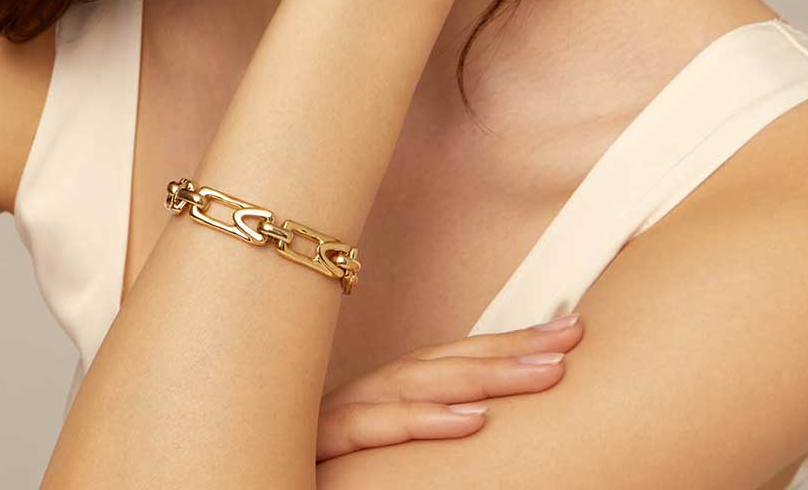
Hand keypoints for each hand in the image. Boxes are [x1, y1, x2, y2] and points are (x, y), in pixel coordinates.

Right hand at [316, 314, 583, 462]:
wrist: (235, 479)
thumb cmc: (308, 473)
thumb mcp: (378, 462)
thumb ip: (419, 434)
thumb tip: (484, 424)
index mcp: (374, 402)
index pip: (445, 364)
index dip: (504, 346)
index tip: (565, 332)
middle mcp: (354, 399)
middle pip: (437, 364)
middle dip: (508, 350)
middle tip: (572, 335)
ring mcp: (331, 418)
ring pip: (412, 386)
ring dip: (483, 376)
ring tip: (544, 372)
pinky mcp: (312, 447)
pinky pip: (370, 432)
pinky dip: (420, 421)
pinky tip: (471, 420)